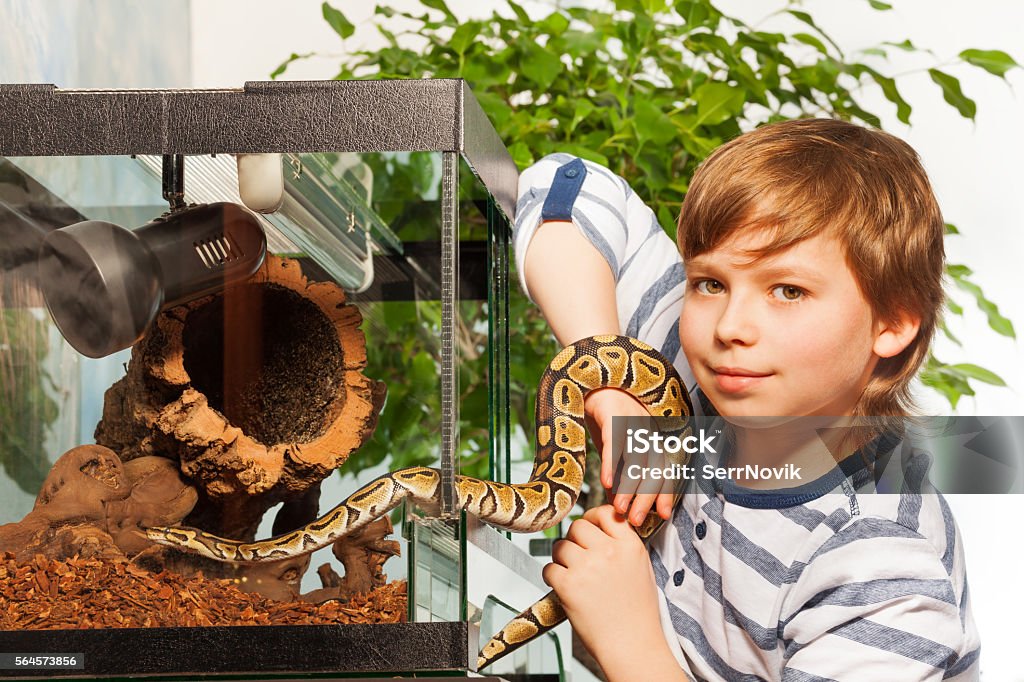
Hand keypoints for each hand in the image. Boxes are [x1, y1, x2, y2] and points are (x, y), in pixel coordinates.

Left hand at [542, 505, 664, 671]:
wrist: (632, 645)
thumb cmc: (637, 612)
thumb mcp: (641, 568)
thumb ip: (622, 544)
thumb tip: (596, 526)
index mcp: (630, 545)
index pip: (605, 512)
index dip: (592, 518)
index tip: (588, 528)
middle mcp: (608, 552)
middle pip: (577, 527)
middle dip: (575, 541)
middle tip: (580, 560)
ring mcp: (587, 567)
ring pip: (560, 546)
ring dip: (562, 559)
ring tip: (574, 577)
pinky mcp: (568, 585)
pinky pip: (549, 568)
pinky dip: (553, 578)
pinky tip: (565, 589)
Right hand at [584, 388, 676, 525]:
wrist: (588, 378)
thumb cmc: (600, 413)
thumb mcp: (611, 445)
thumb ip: (619, 471)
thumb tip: (618, 502)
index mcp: (650, 434)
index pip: (663, 467)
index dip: (665, 491)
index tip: (662, 516)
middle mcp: (646, 426)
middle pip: (653, 465)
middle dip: (646, 496)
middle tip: (636, 520)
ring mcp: (630, 417)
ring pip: (636, 456)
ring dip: (629, 485)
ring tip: (620, 507)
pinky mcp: (610, 411)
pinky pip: (614, 440)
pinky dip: (613, 462)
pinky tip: (608, 482)